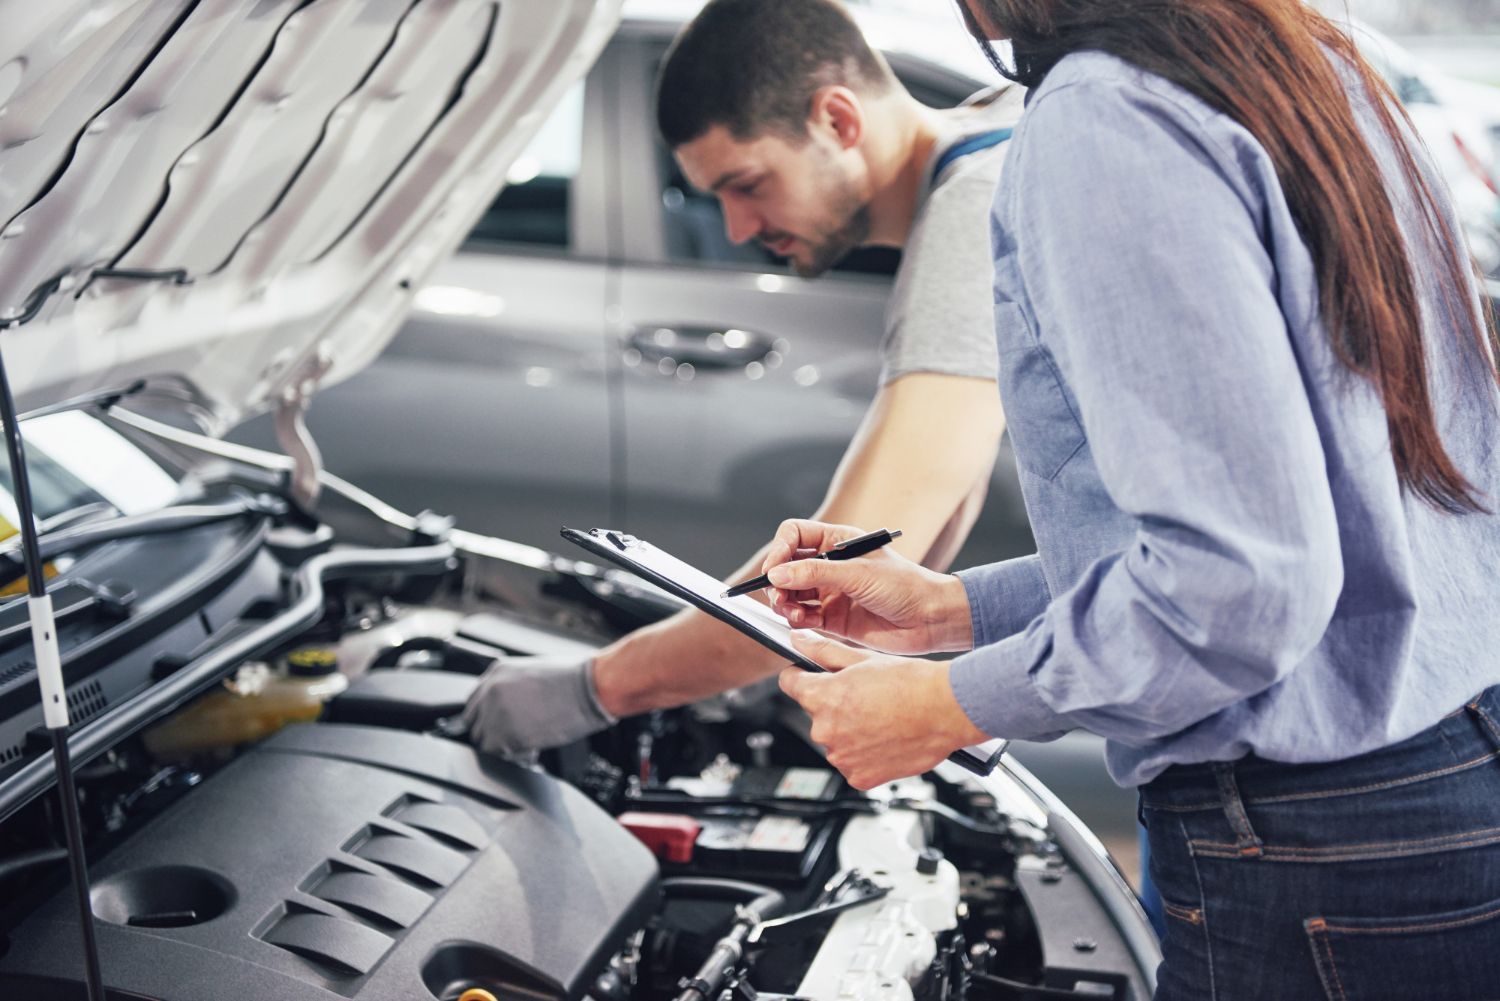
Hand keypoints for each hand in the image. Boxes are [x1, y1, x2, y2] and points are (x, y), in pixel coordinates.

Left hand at [462, 656, 614, 755]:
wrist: (589, 687)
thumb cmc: (576, 678)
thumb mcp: (536, 672)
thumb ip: (515, 688)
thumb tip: (514, 706)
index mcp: (497, 672)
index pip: (475, 701)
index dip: (488, 717)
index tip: (498, 726)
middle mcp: (490, 690)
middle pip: (474, 722)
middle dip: (492, 733)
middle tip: (513, 739)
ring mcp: (494, 712)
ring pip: (482, 741)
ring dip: (502, 747)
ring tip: (527, 745)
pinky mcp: (503, 734)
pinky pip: (495, 755)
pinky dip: (512, 757)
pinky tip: (532, 751)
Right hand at [761, 519, 973, 654]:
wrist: (929, 619)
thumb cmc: (904, 586)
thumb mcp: (857, 573)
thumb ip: (815, 573)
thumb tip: (777, 574)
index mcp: (838, 542)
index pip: (795, 536)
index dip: (779, 549)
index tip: (773, 569)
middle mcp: (831, 566)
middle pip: (788, 566)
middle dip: (778, 581)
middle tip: (778, 596)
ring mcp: (831, 592)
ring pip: (792, 594)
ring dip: (784, 602)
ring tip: (789, 611)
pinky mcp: (833, 618)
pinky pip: (803, 616)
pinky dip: (796, 619)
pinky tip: (801, 621)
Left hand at [779, 633, 989, 789]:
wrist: (947, 710)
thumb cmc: (911, 683)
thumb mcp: (863, 658)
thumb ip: (823, 651)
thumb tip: (799, 641)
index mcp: (822, 697)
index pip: (790, 684)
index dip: (802, 676)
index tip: (811, 676)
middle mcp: (826, 730)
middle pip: (816, 714)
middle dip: (834, 706)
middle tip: (865, 698)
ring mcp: (842, 757)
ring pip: (835, 740)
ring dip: (850, 732)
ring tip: (881, 718)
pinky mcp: (859, 777)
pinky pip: (852, 764)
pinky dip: (864, 755)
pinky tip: (885, 739)